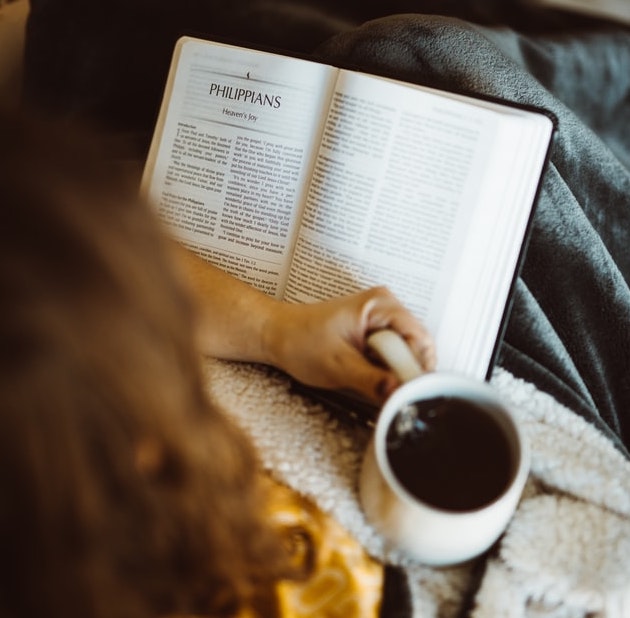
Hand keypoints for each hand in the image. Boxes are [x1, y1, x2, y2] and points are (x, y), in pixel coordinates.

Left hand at [262, 286, 435, 401]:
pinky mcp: (377, 330)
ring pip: (408, 352)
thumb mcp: (337, 366)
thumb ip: (371, 381)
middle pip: (417, 345)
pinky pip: (395, 353)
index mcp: (380, 305)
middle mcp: (386, 306)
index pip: (419, 338)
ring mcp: (382, 318)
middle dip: (407, 371)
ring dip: (396, 372)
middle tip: (391, 393)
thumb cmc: (300, 341)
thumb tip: (398, 393)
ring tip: (375, 382)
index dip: (418, 367)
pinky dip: (387, 369)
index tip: (410, 392)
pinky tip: (371, 375)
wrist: (278, 335)